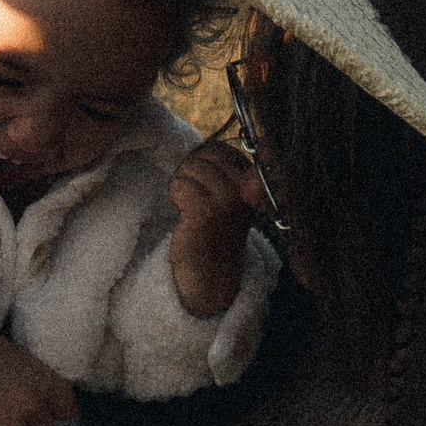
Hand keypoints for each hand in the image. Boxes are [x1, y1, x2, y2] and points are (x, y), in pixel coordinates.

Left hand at [167, 140, 260, 315]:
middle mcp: (245, 190)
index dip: (199, 162)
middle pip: (203, 155)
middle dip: (189, 172)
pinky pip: (180, 186)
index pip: (218, 148)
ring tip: (190, 209)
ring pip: (190, 168)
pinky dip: (175, 197)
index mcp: (251, 182)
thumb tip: (202, 147)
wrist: (210, 277)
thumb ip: (221, 171)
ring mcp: (228, 201)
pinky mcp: (207, 213)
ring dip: (181, 186)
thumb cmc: (213, 233)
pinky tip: (184, 216)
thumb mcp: (226, 197)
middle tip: (192, 199)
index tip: (201, 187)